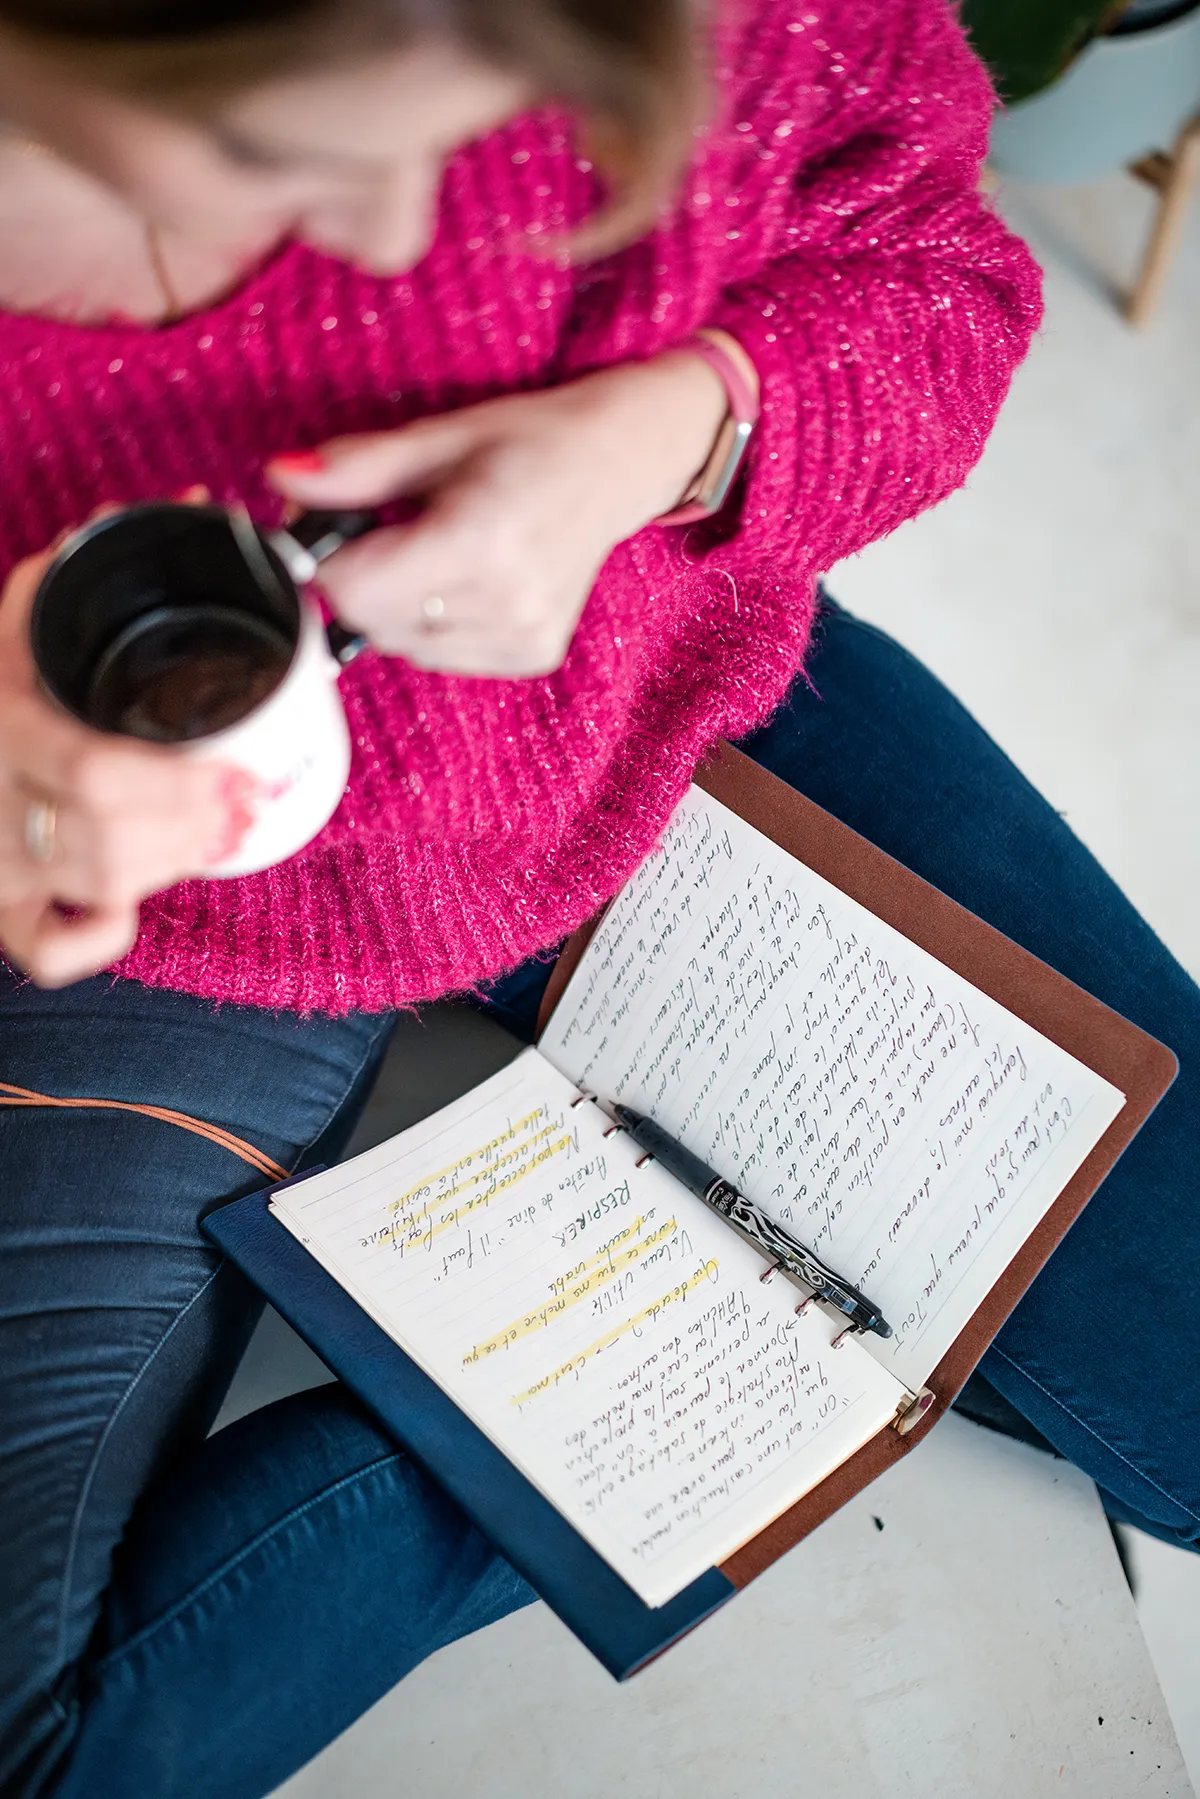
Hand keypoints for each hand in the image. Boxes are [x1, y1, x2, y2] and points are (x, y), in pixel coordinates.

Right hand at [0, 545, 251, 987]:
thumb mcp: (7, 640)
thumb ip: (65, 583)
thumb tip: (174, 508)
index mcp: (3, 729)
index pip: (97, 778)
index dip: (182, 790)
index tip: (242, 782)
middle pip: (110, 842)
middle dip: (190, 829)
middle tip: (237, 809)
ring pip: (97, 889)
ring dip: (167, 864)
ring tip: (207, 833)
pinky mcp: (0, 914)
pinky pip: (50, 952)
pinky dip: (99, 935)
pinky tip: (129, 901)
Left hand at [267, 346, 734, 677]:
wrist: (620, 464)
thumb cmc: (531, 440)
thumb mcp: (438, 437)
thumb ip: (355, 469)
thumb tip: (280, 478)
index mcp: (479, 539)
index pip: (353, 589)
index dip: (330, 555)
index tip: (343, 522)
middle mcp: (506, 600)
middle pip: (371, 621)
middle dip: (363, 576)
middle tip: (399, 526)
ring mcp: (522, 637)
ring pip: (402, 644)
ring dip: (399, 603)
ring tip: (442, 548)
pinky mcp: (531, 656)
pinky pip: (442, 657)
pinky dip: (435, 624)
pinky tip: (469, 580)